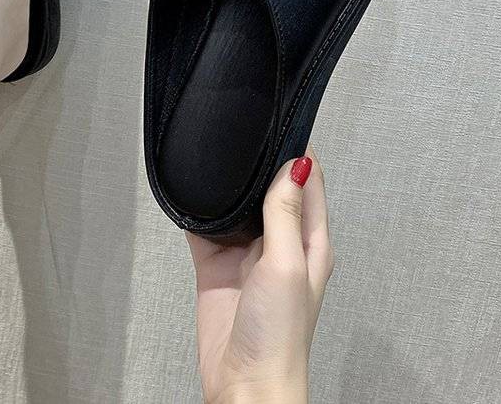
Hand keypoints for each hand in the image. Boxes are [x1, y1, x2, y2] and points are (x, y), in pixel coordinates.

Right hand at [187, 147, 332, 403]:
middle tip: (243, 130)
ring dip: (227, 186)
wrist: (243, 384)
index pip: (309, 183)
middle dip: (259, 163)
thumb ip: (286, 214)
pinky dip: (198, 212)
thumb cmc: (279, 336)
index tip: (283, 122)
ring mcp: (247, 254)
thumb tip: (295, 165)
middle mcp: (280, 243)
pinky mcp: (217, 266)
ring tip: (216, 155)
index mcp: (309, 241)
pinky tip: (191, 195)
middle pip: (271, 189)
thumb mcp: (287, 264)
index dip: (299, 152)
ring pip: (236, 205)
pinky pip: (204, 229)